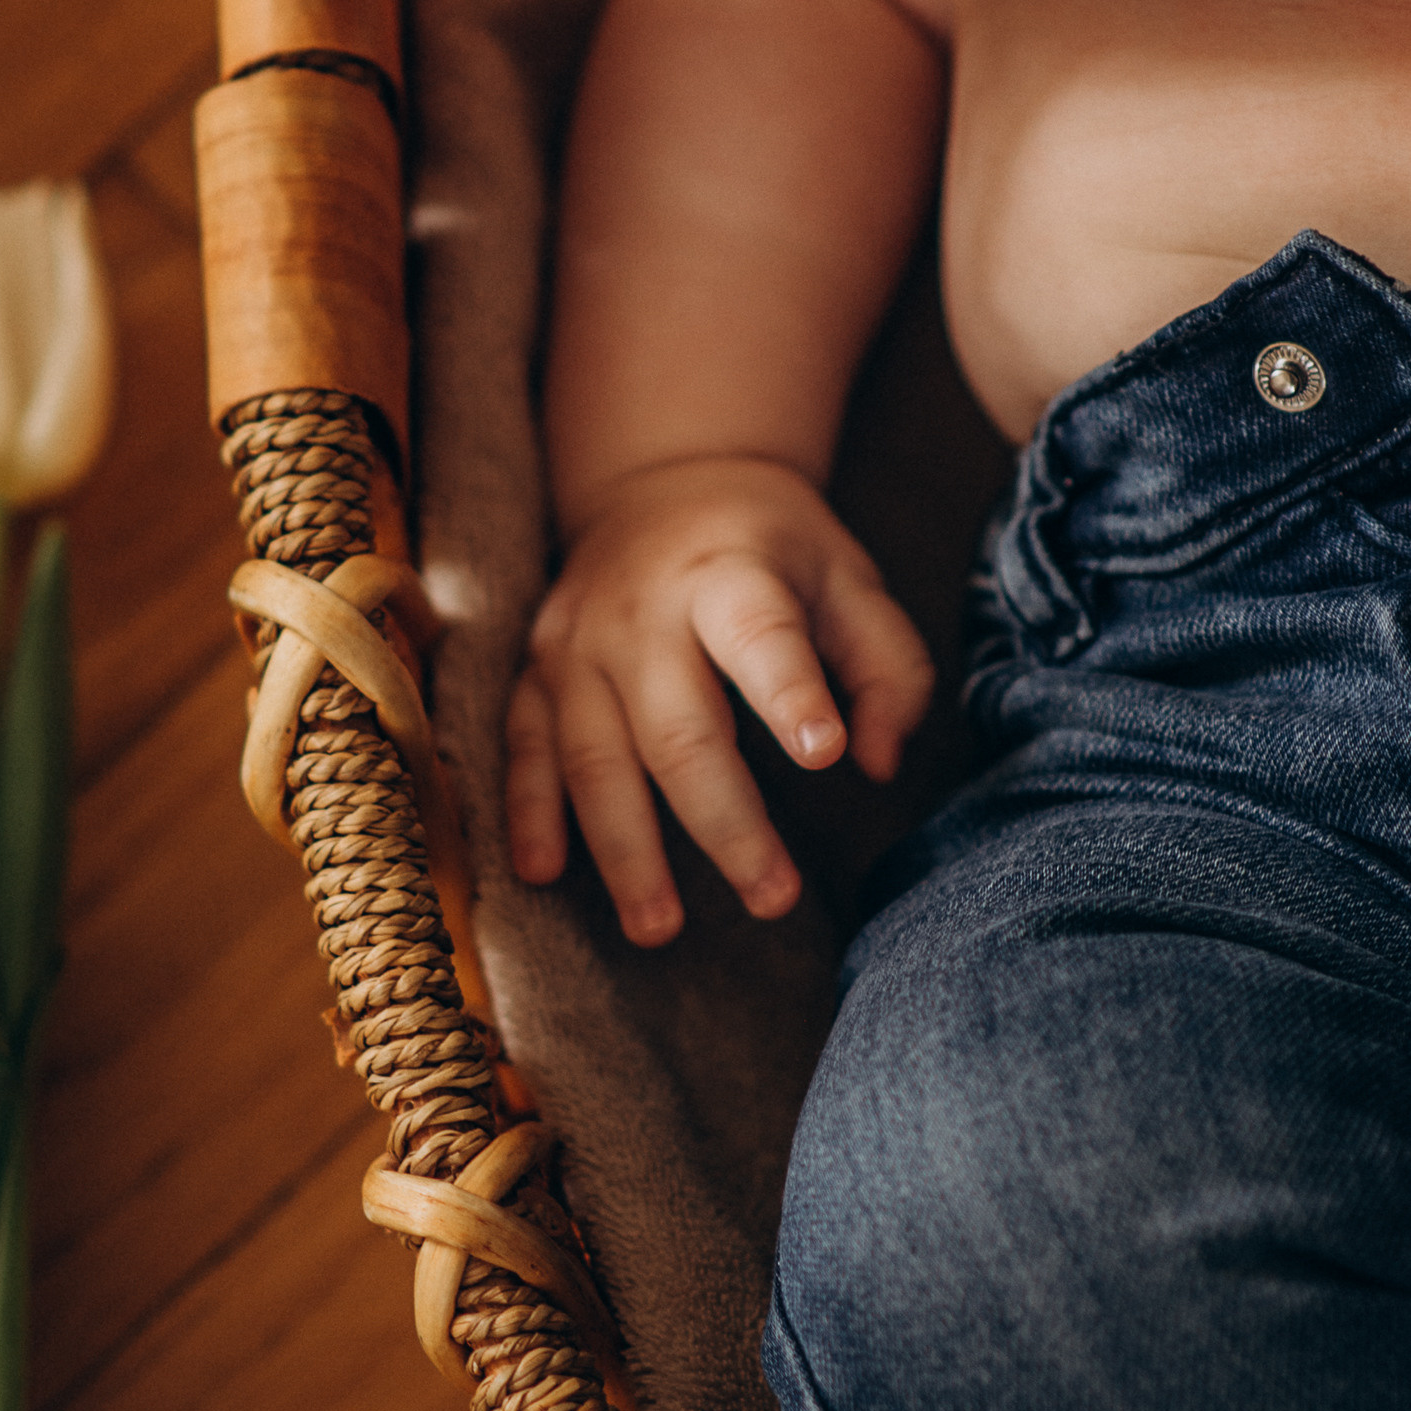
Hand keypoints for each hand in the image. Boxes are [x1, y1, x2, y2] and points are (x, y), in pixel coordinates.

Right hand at [505, 455, 933, 943]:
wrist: (659, 483)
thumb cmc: (772, 550)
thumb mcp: (849, 578)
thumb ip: (886, 667)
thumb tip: (877, 764)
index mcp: (731, 573)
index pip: (761, 636)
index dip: (791, 694)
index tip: (826, 755)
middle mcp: (641, 610)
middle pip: (676, 728)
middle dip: (725, 823)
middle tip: (775, 900)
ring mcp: (576, 642)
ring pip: (592, 755)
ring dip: (624, 848)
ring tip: (660, 927)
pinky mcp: (535, 669)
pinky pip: (524, 747)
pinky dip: (528, 812)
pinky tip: (543, 875)